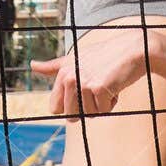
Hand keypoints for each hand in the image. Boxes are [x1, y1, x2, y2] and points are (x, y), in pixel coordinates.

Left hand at [30, 26, 157, 117]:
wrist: (134, 49)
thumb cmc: (106, 55)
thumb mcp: (76, 58)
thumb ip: (54, 66)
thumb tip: (32, 65)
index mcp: (62, 72)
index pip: (55, 108)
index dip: (71, 107)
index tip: (83, 93)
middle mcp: (69, 77)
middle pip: (71, 116)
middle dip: (86, 109)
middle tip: (96, 89)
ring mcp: (83, 83)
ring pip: (89, 115)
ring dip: (101, 105)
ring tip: (107, 83)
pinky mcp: (99, 89)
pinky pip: (104, 111)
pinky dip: (112, 103)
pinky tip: (116, 85)